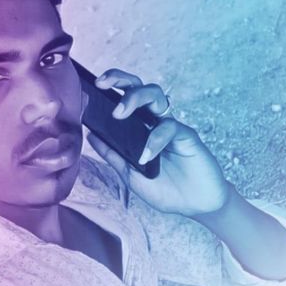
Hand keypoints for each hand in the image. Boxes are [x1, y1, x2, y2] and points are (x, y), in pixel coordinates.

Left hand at [86, 68, 229, 216]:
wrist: (195, 206)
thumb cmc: (165, 189)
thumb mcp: (130, 173)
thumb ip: (112, 154)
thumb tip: (90, 134)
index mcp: (139, 125)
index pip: (124, 95)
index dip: (110, 85)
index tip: (90, 85)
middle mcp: (154, 120)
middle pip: (138, 86)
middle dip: (119, 80)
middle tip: (102, 85)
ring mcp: (170, 125)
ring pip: (155, 95)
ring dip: (135, 98)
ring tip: (119, 113)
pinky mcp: (187, 135)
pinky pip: (170, 127)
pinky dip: (155, 140)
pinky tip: (146, 156)